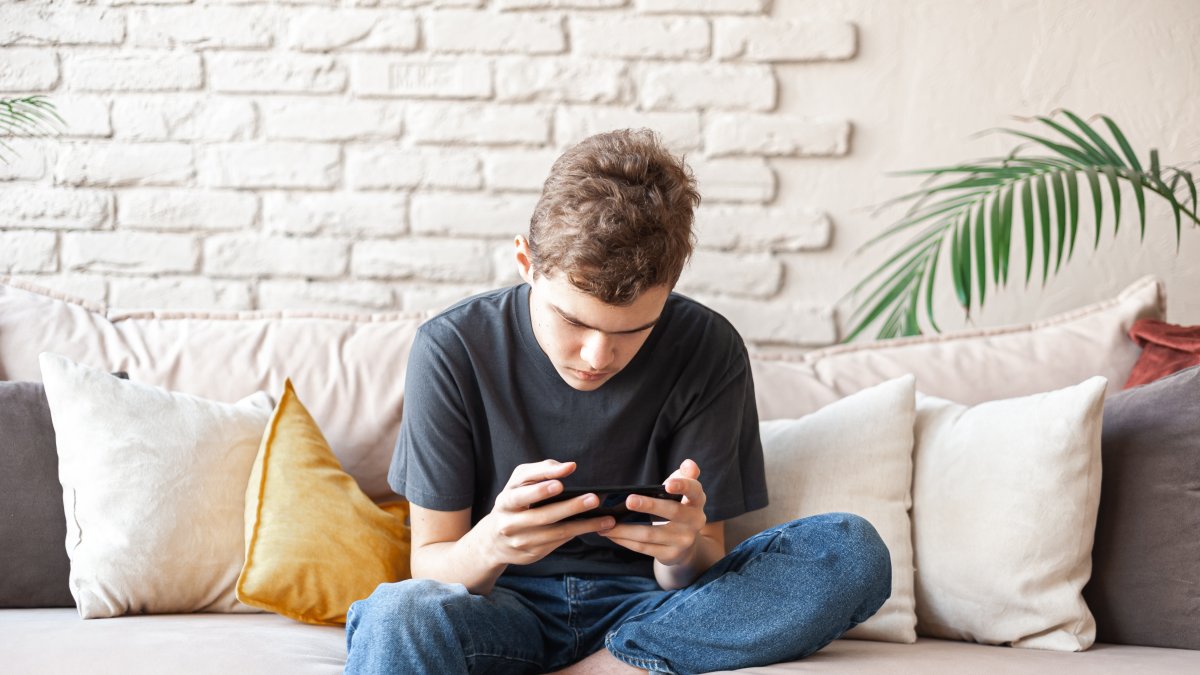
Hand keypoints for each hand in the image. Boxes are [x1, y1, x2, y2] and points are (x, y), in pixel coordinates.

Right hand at [477, 459, 615, 567]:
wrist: (493, 541)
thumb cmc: (513, 503)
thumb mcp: (519, 483)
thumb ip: (540, 471)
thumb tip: (568, 467)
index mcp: (505, 500)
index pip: (521, 492)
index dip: (540, 488)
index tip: (561, 482)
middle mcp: (509, 522)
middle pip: (542, 516)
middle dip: (570, 507)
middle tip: (593, 499)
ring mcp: (520, 541)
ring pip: (555, 533)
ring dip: (583, 525)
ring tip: (606, 518)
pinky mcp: (531, 554)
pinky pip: (557, 543)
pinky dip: (577, 534)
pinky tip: (595, 527)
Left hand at [599, 459, 706, 566]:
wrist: (686, 543)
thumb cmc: (679, 507)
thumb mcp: (683, 491)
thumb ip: (685, 476)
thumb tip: (689, 464)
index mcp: (696, 501)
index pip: (694, 491)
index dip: (682, 486)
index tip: (667, 484)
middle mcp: (695, 521)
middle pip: (672, 512)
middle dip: (649, 506)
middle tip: (629, 500)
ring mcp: (683, 540)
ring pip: (651, 534)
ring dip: (626, 529)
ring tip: (606, 522)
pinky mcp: (670, 554)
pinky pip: (644, 548)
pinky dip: (625, 541)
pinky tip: (611, 534)